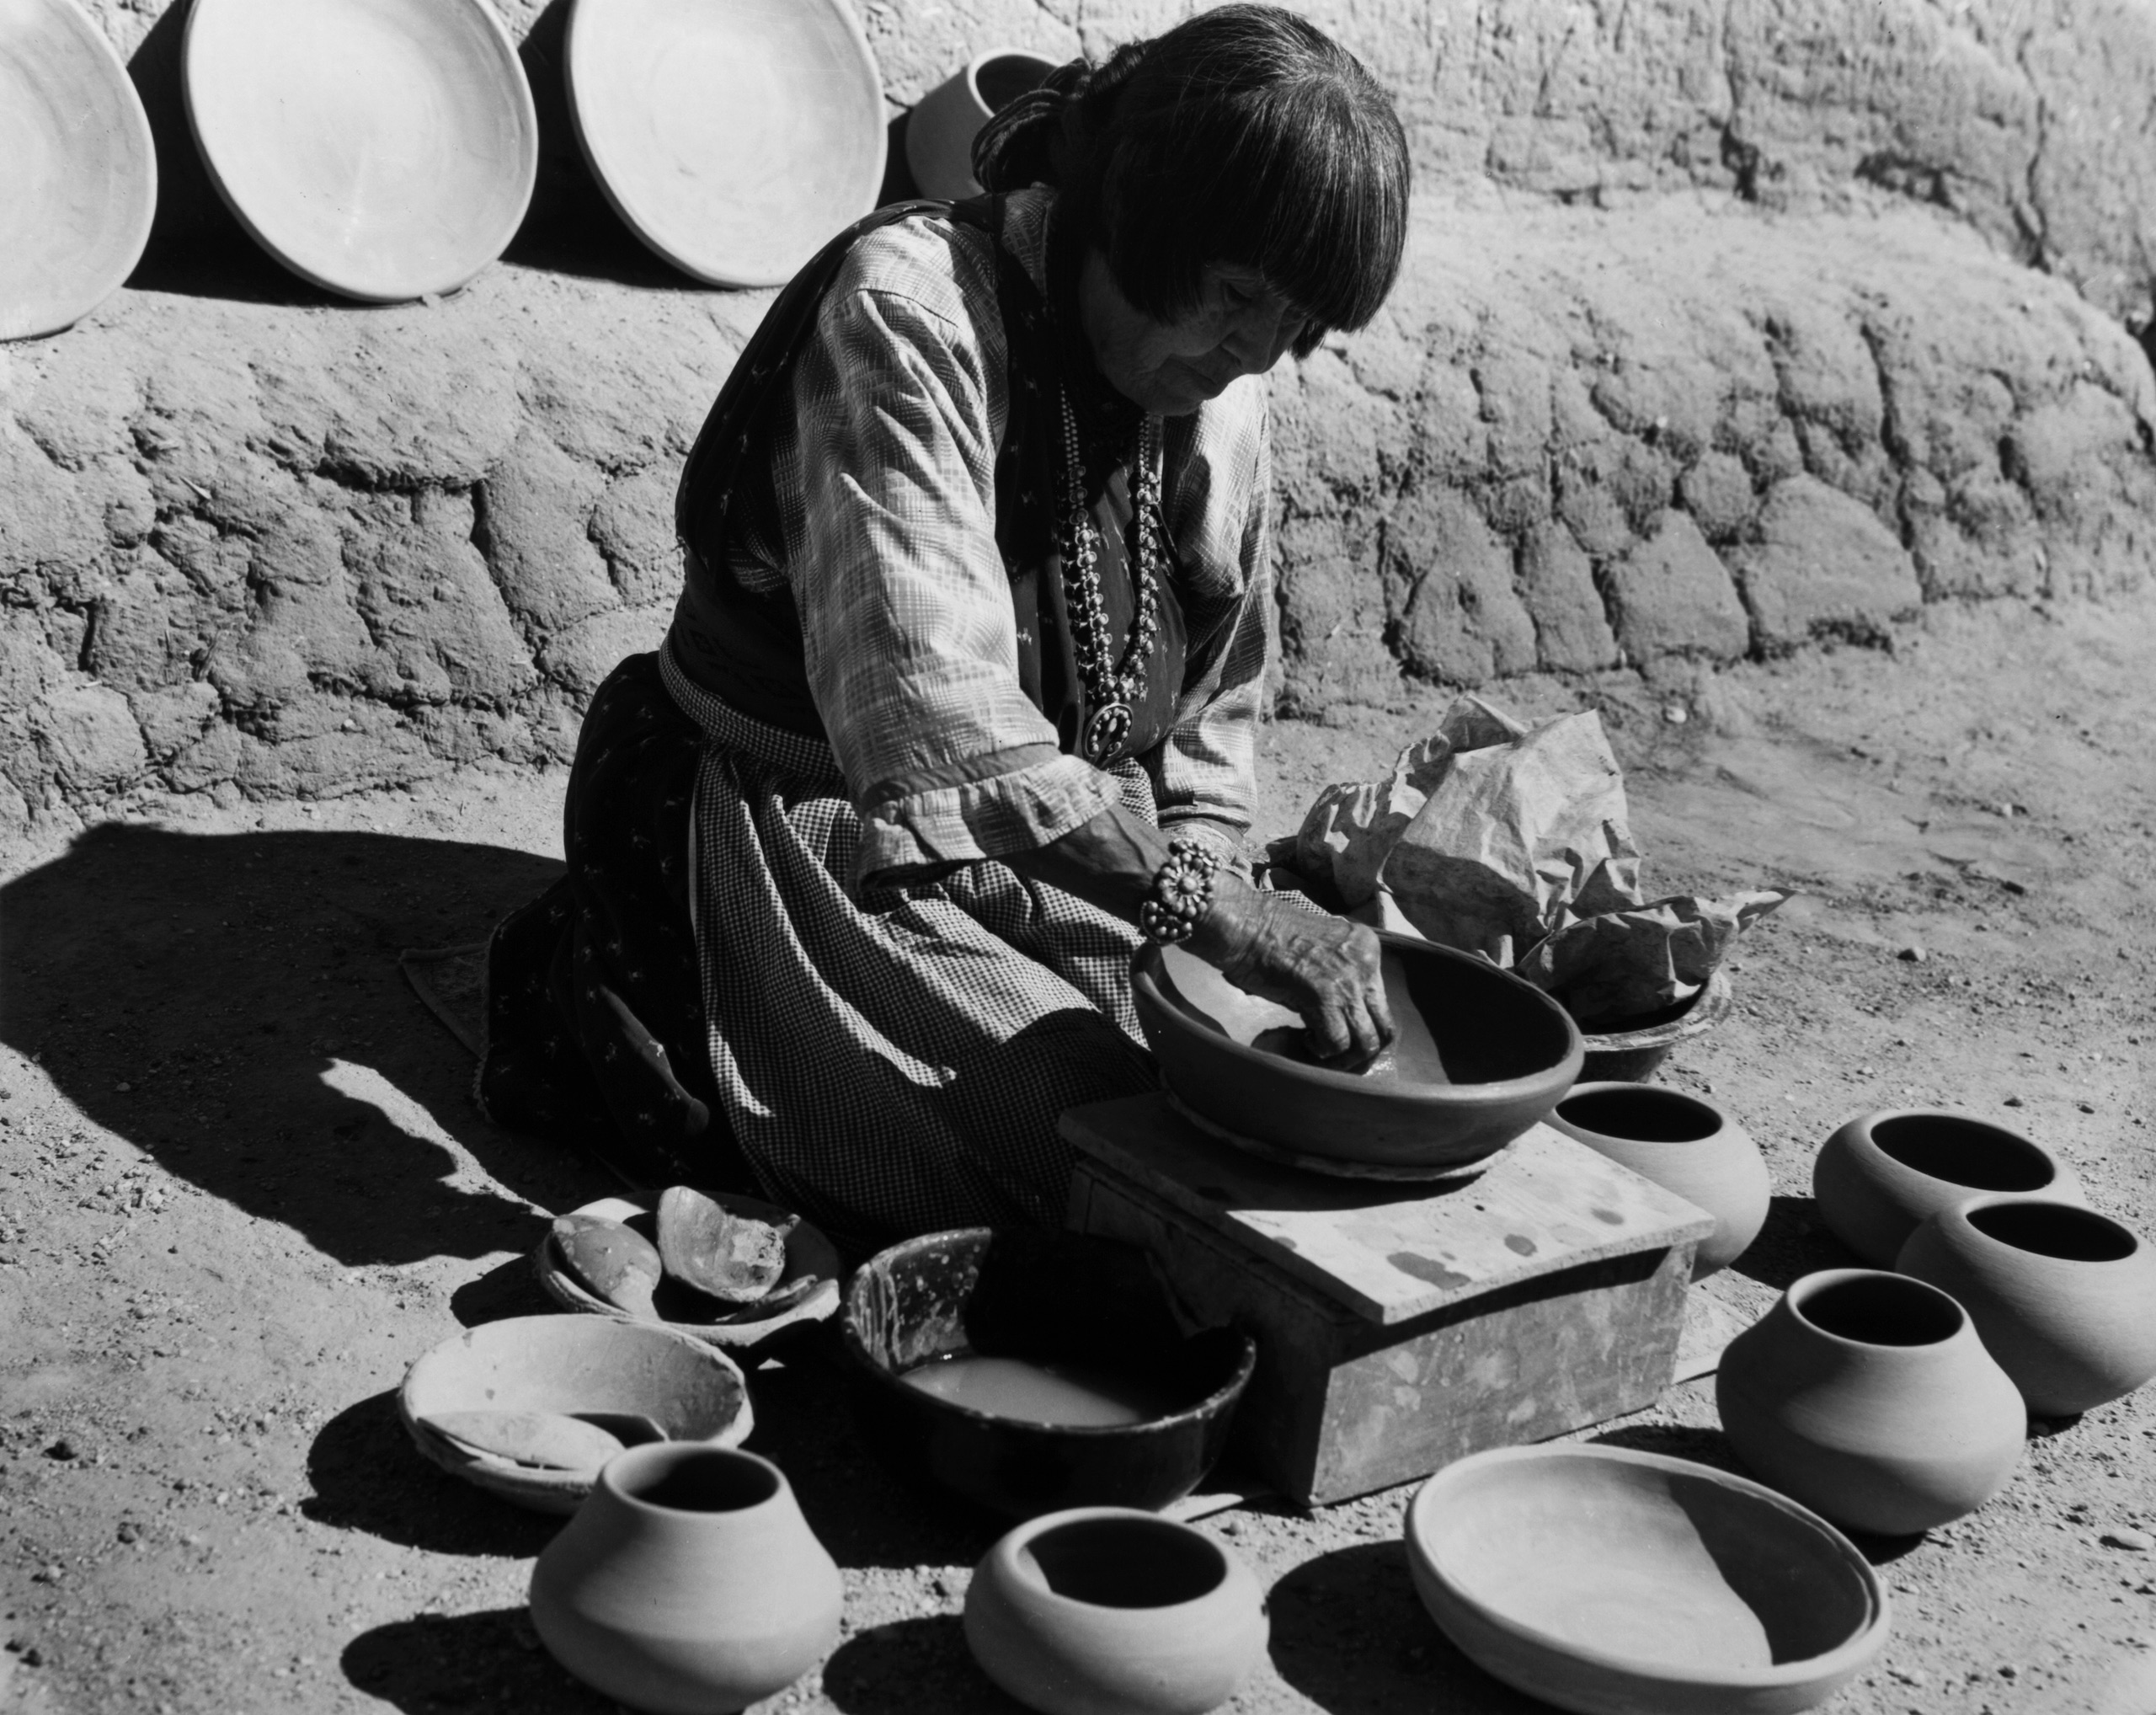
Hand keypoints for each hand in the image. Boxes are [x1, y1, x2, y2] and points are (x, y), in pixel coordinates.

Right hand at [1192, 878, 1394, 1069]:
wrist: (1245, 925)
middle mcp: (1366, 964)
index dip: (1363, 1025)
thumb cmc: (1269, 937)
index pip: (1382, 1001)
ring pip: (1367, 1041)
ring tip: (1321, 1052)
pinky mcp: (1326, 997)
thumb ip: (1337, 977)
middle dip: (1363, 1051)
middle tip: (1339, 1057)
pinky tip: (1306, 1040)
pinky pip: (1338, 1042)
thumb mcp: (1318, 951)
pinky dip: (1323, 1051)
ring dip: (1345, 1058)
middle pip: (1384, 1026)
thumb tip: (1339, 1015)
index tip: (1340, 1031)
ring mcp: (1349, 982)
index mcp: (1366, 948)